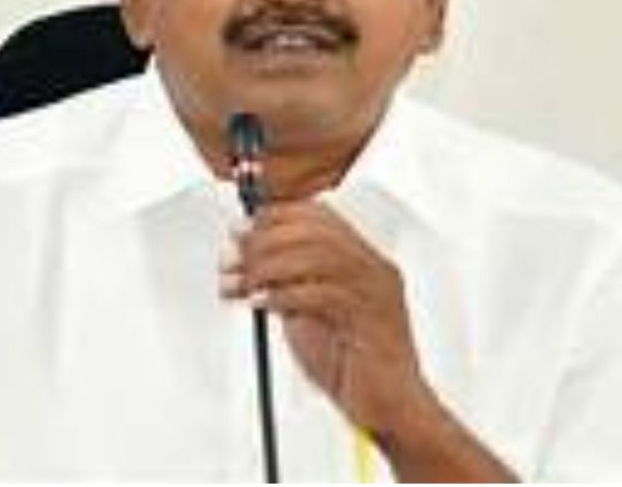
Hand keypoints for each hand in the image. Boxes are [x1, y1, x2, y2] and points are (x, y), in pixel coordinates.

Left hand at [220, 199, 425, 436]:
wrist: (389, 407)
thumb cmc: (350, 363)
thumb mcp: (308, 311)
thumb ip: (286, 281)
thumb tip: (245, 256)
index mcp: (362, 259)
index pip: (318, 215)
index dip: (273, 217)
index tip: (240, 230)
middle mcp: (373, 267)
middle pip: (315, 230)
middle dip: (264, 240)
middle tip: (232, 258)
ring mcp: (375, 291)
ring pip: (318, 255)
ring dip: (269, 265)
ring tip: (243, 283)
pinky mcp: (370, 319)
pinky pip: (322, 294)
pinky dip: (284, 295)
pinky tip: (261, 303)